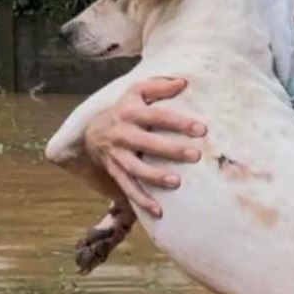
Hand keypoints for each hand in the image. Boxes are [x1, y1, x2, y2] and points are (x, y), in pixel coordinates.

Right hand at [83, 77, 205, 216]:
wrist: (92, 132)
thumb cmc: (126, 109)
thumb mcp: (137, 92)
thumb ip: (159, 86)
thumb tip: (184, 82)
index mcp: (130, 113)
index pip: (157, 116)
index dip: (178, 122)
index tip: (202, 129)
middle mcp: (122, 134)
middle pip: (147, 143)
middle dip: (170, 150)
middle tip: (195, 155)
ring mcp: (117, 155)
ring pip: (135, 168)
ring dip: (155, 177)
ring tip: (177, 182)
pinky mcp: (115, 171)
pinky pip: (127, 188)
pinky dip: (142, 200)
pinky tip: (159, 211)